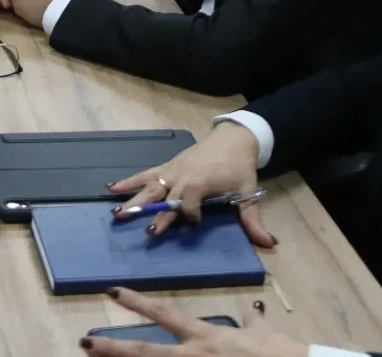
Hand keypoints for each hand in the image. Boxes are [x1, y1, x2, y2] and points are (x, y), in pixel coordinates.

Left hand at [82, 288, 302, 356]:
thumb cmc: (281, 356)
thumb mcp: (266, 336)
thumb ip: (253, 324)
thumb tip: (251, 309)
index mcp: (208, 338)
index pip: (166, 315)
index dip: (138, 303)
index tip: (113, 292)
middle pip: (147, 352)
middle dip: (113, 349)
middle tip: (84, 343)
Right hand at [105, 121, 274, 245]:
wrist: (233, 138)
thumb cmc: (239, 167)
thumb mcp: (248, 193)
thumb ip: (253, 220)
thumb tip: (270, 244)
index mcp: (201, 181)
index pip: (190, 201)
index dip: (191, 213)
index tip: (195, 223)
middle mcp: (182, 176)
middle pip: (165, 196)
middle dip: (153, 213)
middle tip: (143, 230)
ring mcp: (172, 170)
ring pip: (150, 186)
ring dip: (133, 199)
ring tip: (116, 213)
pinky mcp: (167, 166)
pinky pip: (145, 174)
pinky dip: (128, 181)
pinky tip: (112, 188)